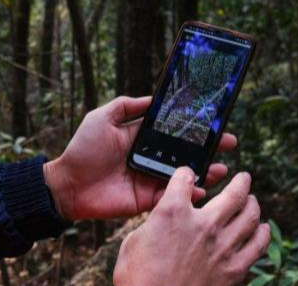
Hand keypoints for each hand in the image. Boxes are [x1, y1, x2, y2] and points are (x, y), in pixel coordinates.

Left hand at [44, 96, 237, 220]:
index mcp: (141, 138)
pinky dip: (187, 195)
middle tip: (228, 143)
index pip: (173, 130)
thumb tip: (153, 97)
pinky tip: (200, 190)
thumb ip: (127, 106)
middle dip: (208, 148)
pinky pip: (171, 197)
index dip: (193, 127)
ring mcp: (150, 179)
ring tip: (220, 168)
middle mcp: (150, 158)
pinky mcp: (146, 200)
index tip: (214, 121)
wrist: (68, 184)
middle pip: (184, 153)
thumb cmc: (83, 149)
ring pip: (183, 176)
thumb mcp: (102, 118)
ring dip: (204, 172)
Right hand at [113, 168, 270, 285]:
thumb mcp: (134, 241)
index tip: (188, 175)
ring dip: (253, 204)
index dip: (185, 173)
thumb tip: (163, 218)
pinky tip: (262, 229)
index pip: (185, 179)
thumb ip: (154, 222)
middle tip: (243, 178)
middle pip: (233, 193)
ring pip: (251, 216)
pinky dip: (262, 233)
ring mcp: (222, 247)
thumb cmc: (137, 278)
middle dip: (240, 182)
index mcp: (172, 212)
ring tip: (252, 201)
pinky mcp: (234, 270)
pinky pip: (258, 245)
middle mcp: (202, 224)